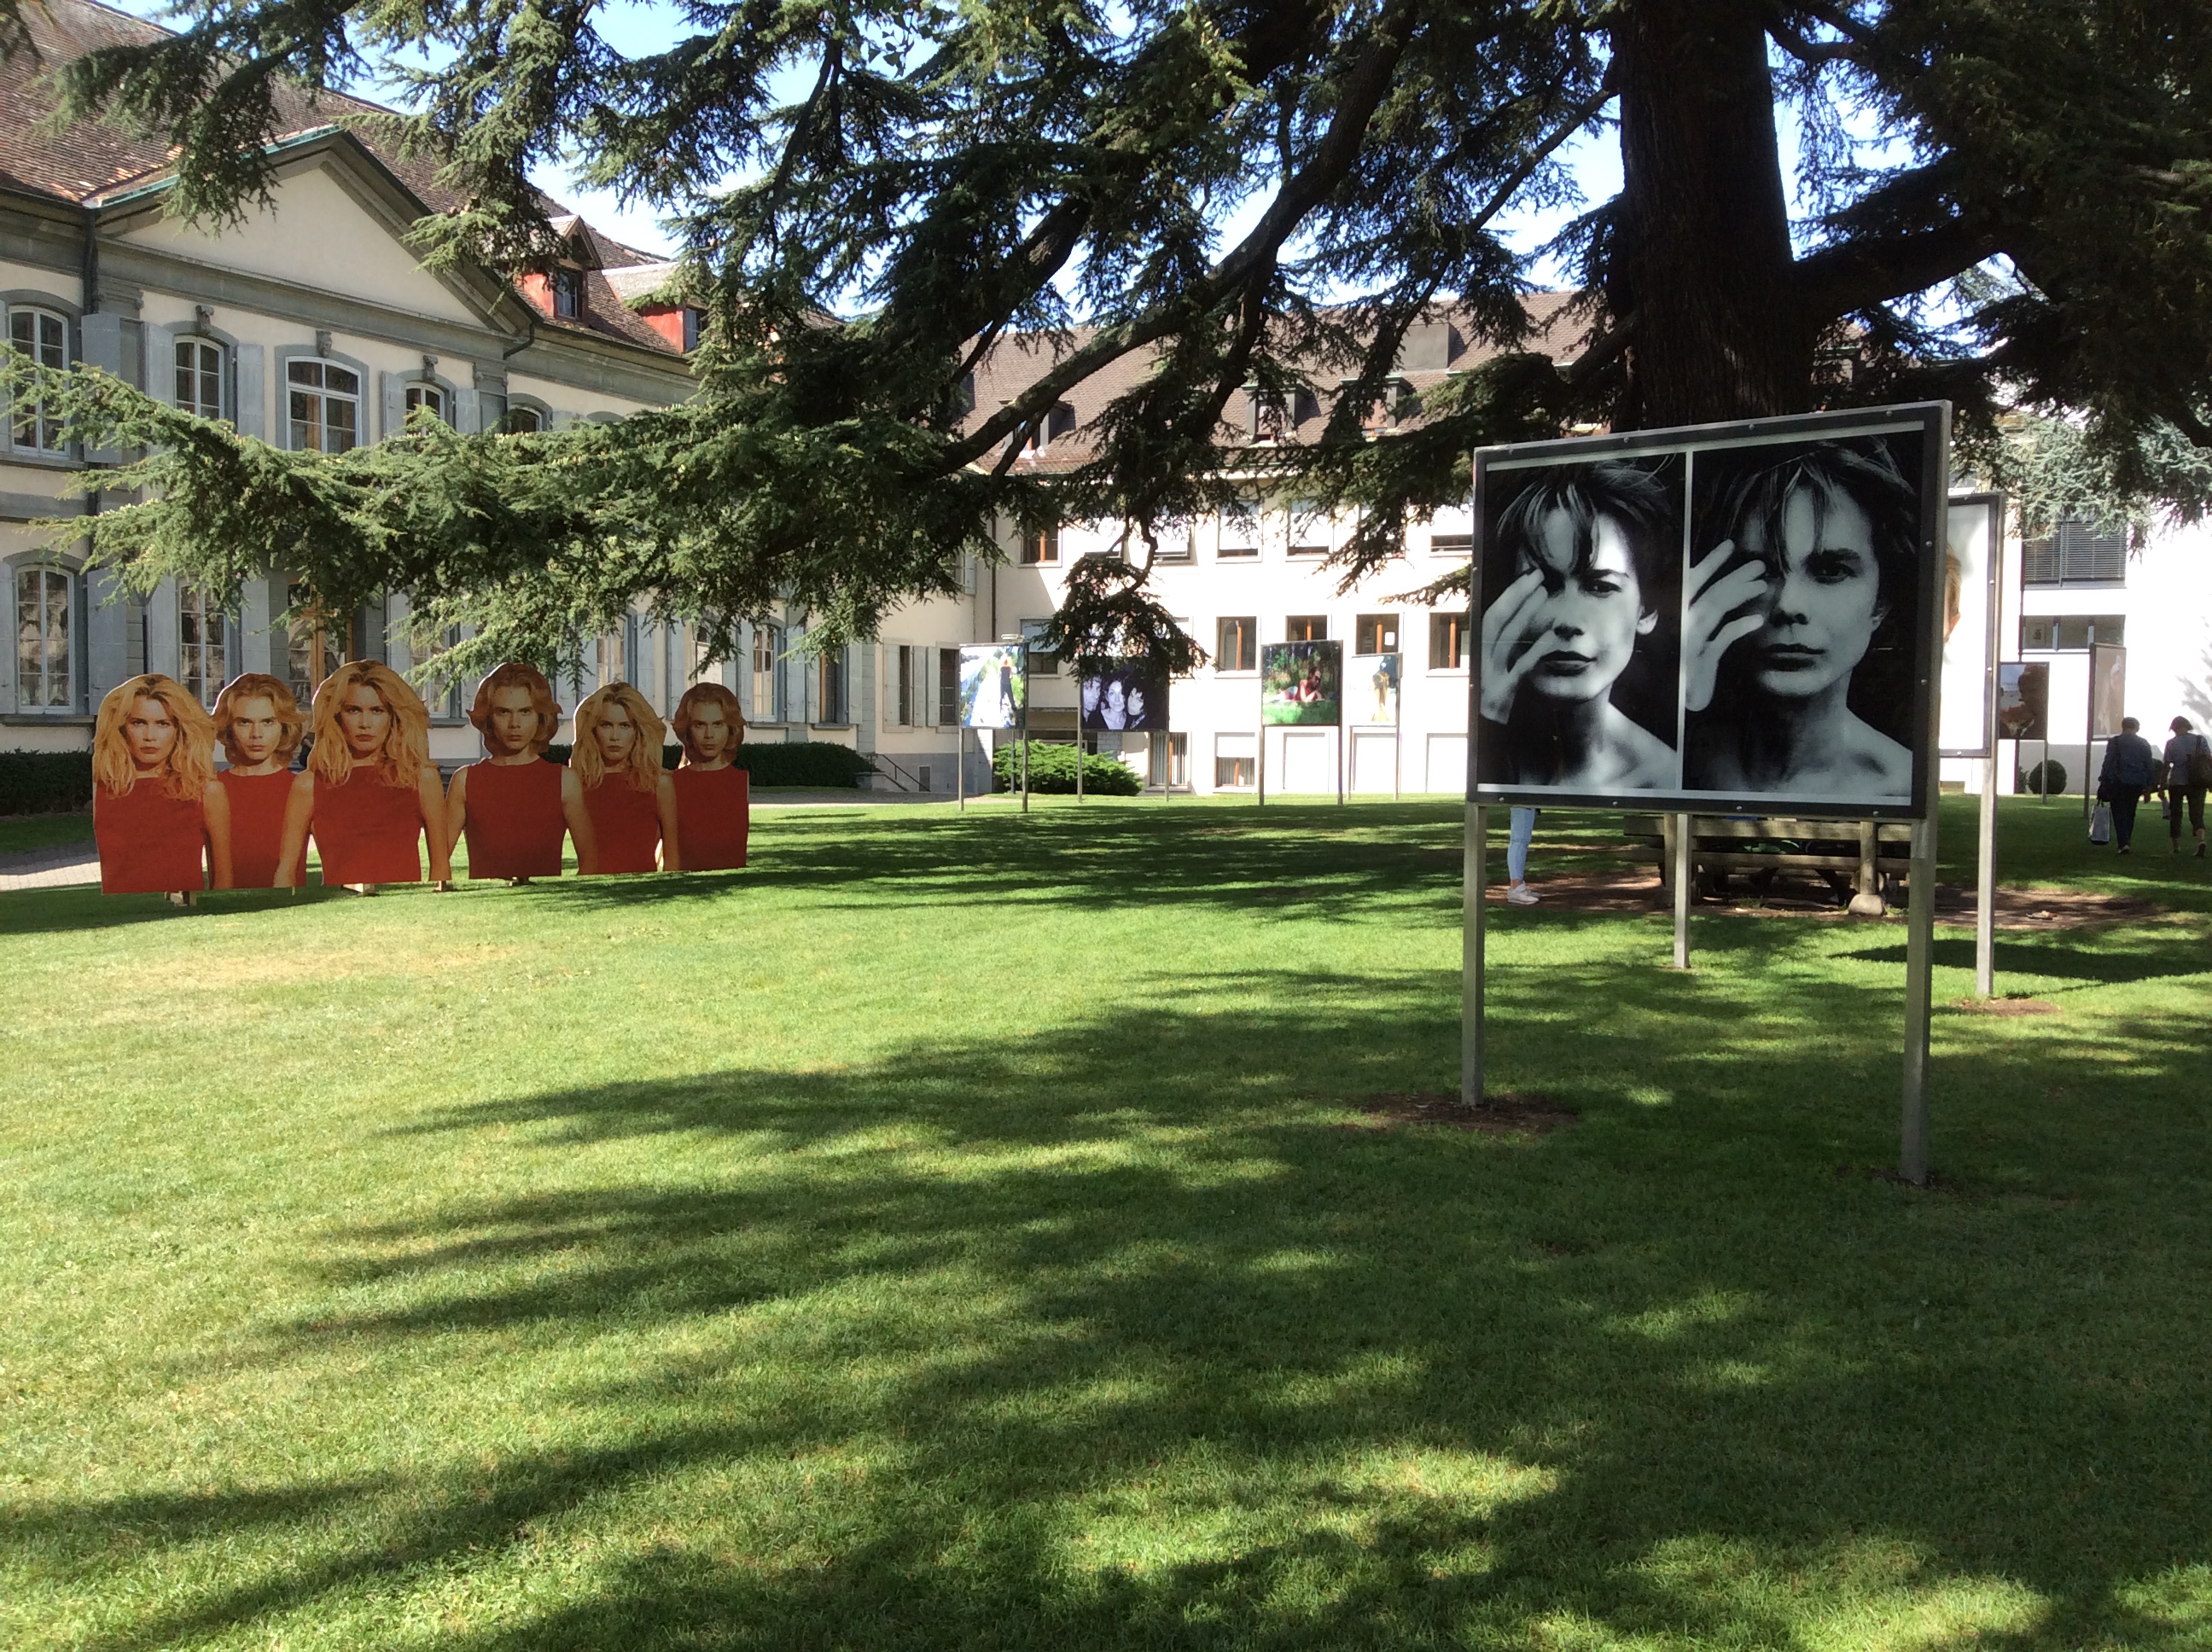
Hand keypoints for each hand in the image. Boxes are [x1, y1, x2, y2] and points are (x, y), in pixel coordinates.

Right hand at [1478, 568, 1551, 724]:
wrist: (1496, 750)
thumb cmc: (1506, 714)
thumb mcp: (1508, 680)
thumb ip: (1514, 657)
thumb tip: (1532, 628)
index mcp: (1482, 660)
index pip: (1491, 620)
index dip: (1509, 597)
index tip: (1530, 578)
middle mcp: (1482, 666)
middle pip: (1494, 623)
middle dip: (1515, 596)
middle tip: (1539, 575)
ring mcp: (1490, 681)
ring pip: (1503, 638)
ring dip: (1523, 613)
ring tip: (1543, 592)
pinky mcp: (1503, 697)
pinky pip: (1520, 669)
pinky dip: (1535, 650)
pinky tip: (1551, 635)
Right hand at [1682, 540, 1771, 712]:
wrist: (1669, 702)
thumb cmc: (1675, 667)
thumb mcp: (1682, 637)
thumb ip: (1692, 614)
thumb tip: (1716, 593)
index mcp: (1672, 614)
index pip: (1691, 582)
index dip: (1711, 563)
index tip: (1730, 546)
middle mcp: (1679, 623)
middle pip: (1709, 593)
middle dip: (1734, 576)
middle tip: (1759, 564)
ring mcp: (1689, 640)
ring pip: (1717, 609)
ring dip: (1740, 594)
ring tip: (1763, 584)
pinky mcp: (1701, 659)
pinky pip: (1723, 638)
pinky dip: (1739, 627)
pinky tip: (1757, 619)